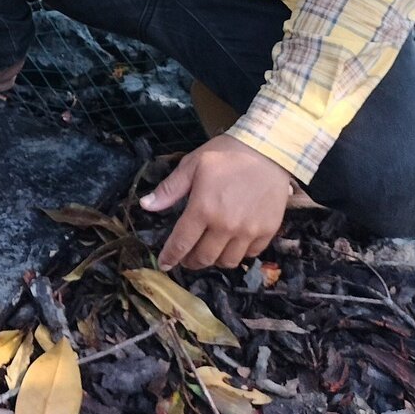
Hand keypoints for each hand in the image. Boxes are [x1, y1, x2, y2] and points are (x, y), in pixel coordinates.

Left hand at [139, 134, 293, 270]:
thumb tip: (146, 205)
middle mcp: (225, 226)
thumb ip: (170, 189)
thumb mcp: (192, 164)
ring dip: (214, 260)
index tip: (165, 264)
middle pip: (204, 258)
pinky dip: (238, 253)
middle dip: (190, 261)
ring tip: (209, 251)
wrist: (268, 149)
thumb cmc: (226, 154)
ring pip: (227, 262)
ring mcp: (249, 231)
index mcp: (203, 208)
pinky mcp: (268, 231)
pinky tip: (232, 243)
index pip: (181, 243)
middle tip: (186, 257)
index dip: (170, 257)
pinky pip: (250, 255)